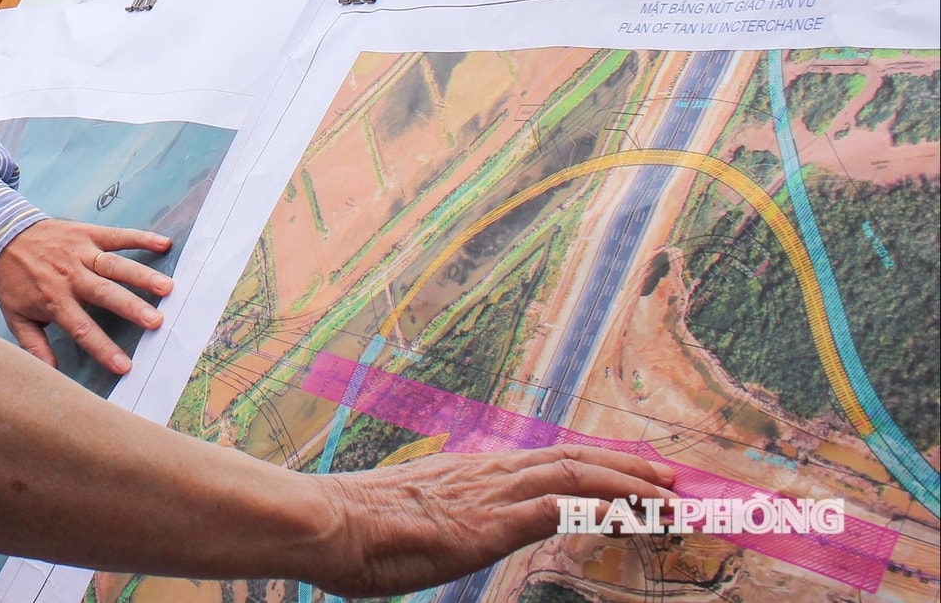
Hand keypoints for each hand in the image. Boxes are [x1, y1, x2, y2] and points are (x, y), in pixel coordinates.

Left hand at [0, 219, 172, 374]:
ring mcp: (81, 252)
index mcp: (54, 299)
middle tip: (157, 322)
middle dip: (131, 308)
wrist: (1, 235)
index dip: (103, 348)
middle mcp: (70, 276)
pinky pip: (117, 235)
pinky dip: (141, 238)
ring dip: (141, 275)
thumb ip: (34, 346)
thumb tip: (51, 374)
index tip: (125, 366)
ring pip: (115, 265)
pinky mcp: (87, 233)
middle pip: (104, 294)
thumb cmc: (12, 280)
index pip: (82, 328)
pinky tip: (164, 244)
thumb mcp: (15, 316)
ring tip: (166, 288)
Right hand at [309, 445, 677, 597]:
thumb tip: (438, 524)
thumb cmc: (352, 531)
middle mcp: (484, 475)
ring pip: (573, 478)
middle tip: (669, 479)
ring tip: (666, 495)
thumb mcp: (406, 520)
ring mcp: (485, 497)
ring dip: (626, 486)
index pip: (544, 464)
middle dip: (625, 468)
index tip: (628, 476)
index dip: (592, 468)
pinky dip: (597, 511)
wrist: (322, 522)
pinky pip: (555, 512)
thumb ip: (437, 518)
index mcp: (467, 475)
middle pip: (570, 461)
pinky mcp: (484, 526)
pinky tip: (627, 517)